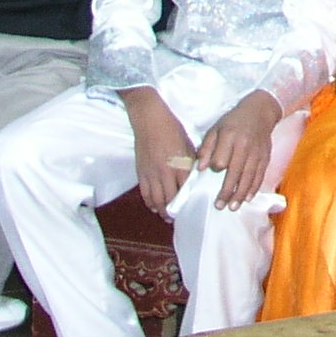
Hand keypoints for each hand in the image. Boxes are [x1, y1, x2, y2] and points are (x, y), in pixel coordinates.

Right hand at [124, 88, 197, 214]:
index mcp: (181, 165)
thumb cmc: (172, 129)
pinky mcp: (141, 172)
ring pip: (156, 200)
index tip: (192, 208)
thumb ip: (191, 163)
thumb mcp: (188, 145)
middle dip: (174, 211)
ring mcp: (152, 174)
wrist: (150, 119)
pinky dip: (149, 202)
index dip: (188, 201)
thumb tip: (194, 177)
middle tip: (178, 217)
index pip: (186, 190)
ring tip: (167, 216)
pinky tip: (154, 206)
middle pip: (170, 199)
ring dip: (162, 210)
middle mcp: (166, 172)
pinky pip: (145, 193)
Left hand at [197, 90, 283, 208]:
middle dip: (227, 191)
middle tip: (219, 206)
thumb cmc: (233, 122)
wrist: (260, 112)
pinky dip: (254, 188)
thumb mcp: (216, 129)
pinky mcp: (266, 157)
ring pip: (249, 177)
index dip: (215, 168)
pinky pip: (260, 175)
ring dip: (240, 194)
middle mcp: (244, 146)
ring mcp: (257, 153)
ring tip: (233, 207)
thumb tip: (200, 168)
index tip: (210, 174)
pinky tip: (247, 199)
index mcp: (229, 136)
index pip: (221, 158)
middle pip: (235, 172)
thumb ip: (206, 147)